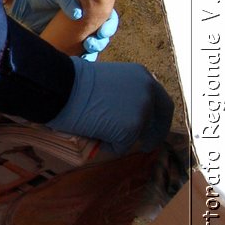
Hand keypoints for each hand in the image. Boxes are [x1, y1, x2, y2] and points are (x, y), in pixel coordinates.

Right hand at [49, 58, 172, 154]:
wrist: (63, 88)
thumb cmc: (75, 81)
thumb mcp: (111, 79)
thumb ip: (126, 92)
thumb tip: (125, 109)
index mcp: (143, 78)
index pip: (162, 101)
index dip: (159, 117)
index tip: (152, 127)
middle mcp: (149, 94)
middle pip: (159, 121)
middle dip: (152, 134)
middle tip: (144, 144)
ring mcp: (141, 113)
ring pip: (136, 135)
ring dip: (121, 138)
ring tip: (98, 131)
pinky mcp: (130, 131)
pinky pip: (120, 147)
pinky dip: (107, 146)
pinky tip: (92, 134)